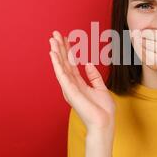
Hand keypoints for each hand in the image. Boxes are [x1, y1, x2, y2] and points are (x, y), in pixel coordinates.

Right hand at [49, 30, 114, 156]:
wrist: (104, 122)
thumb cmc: (103, 110)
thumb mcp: (100, 88)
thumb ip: (94, 76)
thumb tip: (88, 63)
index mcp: (78, 84)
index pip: (71, 64)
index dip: (69, 50)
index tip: (66, 38)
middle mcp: (71, 85)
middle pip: (64, 62)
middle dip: (60, 47)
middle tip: (55, 33)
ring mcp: (69, 87)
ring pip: (61, 66)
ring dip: (56, 52)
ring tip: (52, 39)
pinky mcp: (69, 90)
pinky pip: (61, 74)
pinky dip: (56, 63)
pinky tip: (53, 53)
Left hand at [131, 18, 156, 110]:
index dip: (150, 24)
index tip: (147, 28)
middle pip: (150, 33)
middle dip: (143, 34)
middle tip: (138, 36)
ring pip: (146, 44)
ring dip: (140, 43)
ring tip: (138, 43)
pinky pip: (146, 57)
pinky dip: (141, 54)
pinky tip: (141, 53)